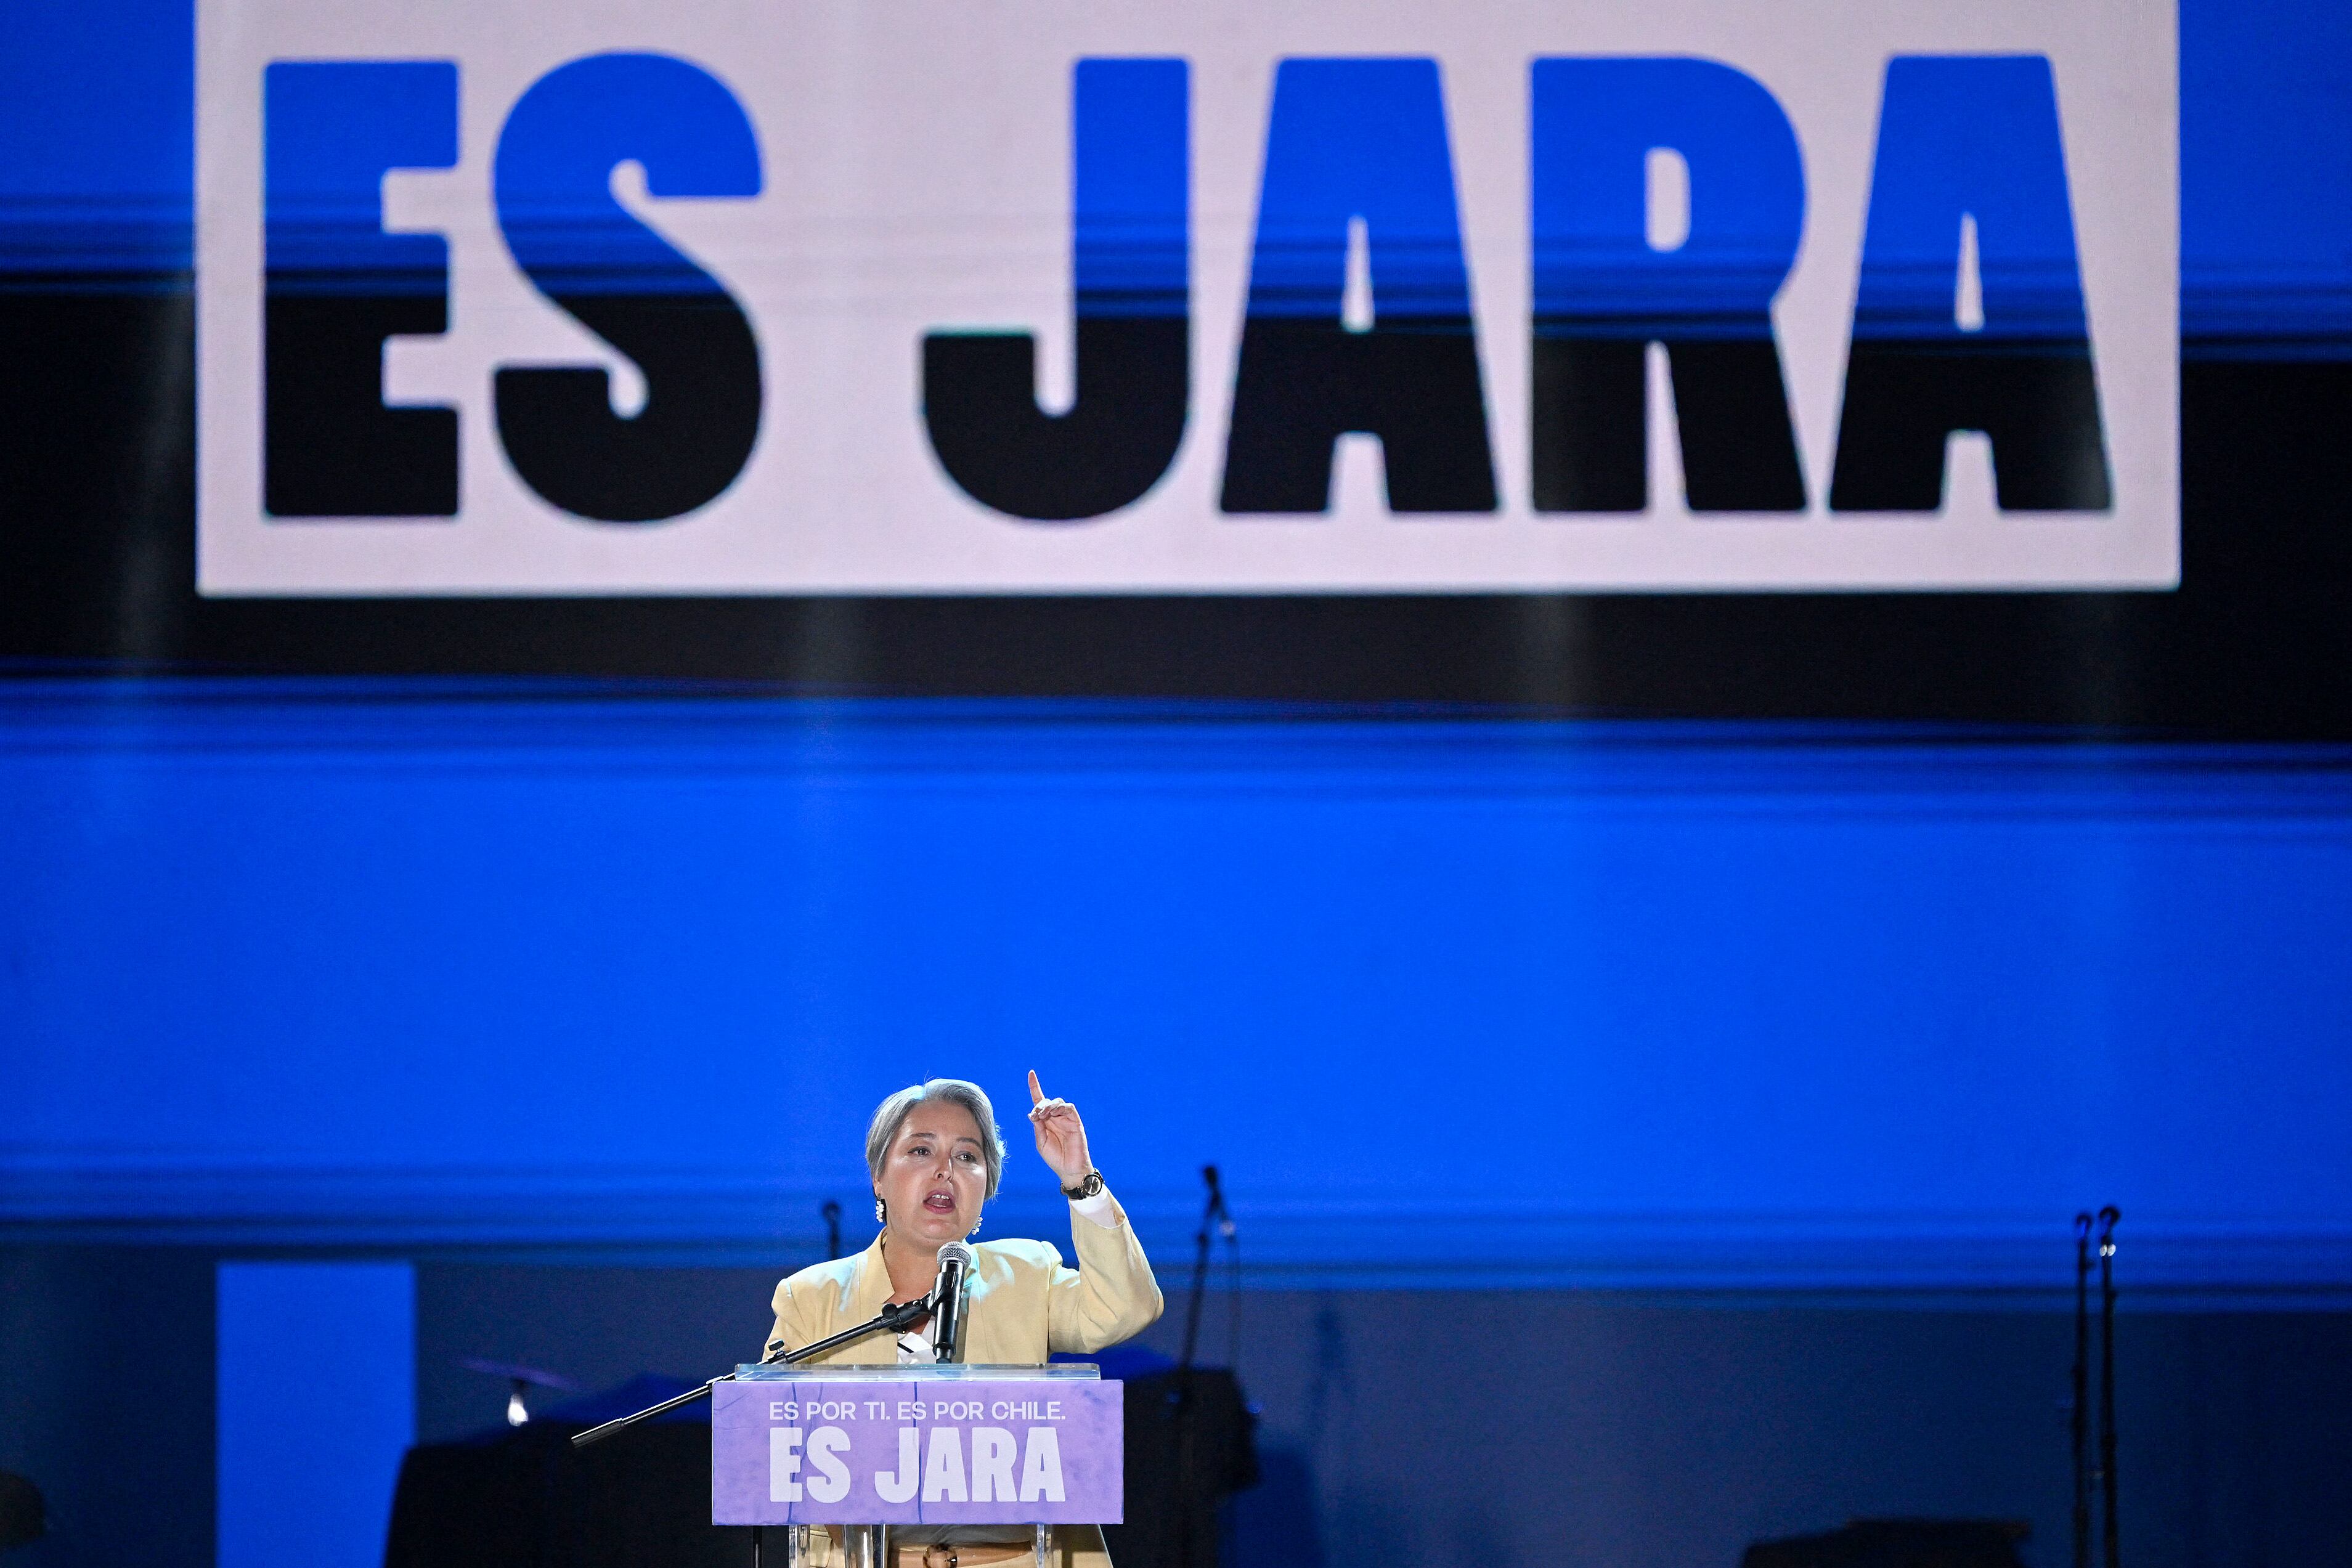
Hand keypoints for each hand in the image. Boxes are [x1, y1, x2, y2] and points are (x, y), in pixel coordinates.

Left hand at [1027, 1069, 1093, 1187]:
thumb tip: (1033, 1113)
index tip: (1031, 1073)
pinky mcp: (1075, 1121)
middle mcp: (1055, 1117)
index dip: (1035, 1087)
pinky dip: (1060, 1107)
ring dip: (1048, 1105)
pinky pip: (1068, 1108)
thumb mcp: (1040, 1142)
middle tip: (1036, 1115)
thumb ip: (1038, 1127)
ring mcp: (1065, 1119)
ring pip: (1057, 1102)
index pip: (1039, 1100)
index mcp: (1045, 1121)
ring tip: (1043, 1115)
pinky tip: (1053, 1113)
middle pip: (1046, 1101)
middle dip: (1039, 1105)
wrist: (1069, 1169)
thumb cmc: (1055, 1157)